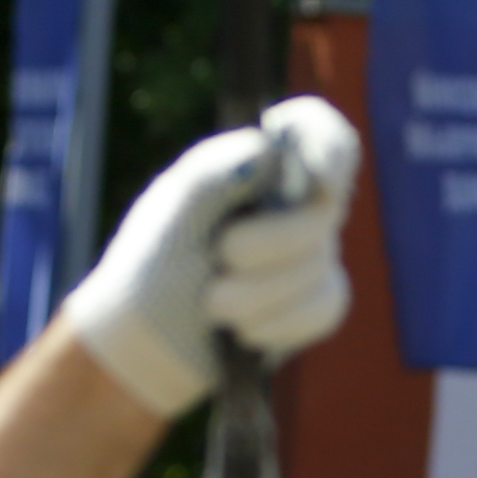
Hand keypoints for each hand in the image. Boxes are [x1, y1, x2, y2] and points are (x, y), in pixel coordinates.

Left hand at [65, 94, 359, 415]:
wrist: (146, 346)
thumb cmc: (150, 271)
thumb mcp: (171, 217)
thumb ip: (215, 176)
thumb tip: (267, 148)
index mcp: (253, 166)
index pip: (317, 131)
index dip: (330, 145)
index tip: (320, 176)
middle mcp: (290, 203)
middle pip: (322, 213)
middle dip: (271, 245)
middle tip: (221, 259)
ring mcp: (310, 253)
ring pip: (319, 267)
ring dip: (257, 294)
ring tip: (213, 306)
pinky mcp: (318, 301)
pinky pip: (324, 307)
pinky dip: (278, 323)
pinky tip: (243, 332)